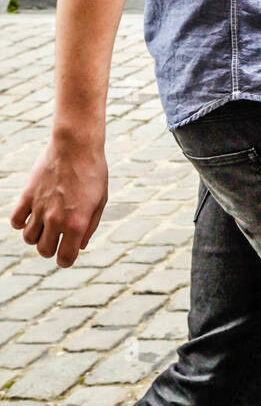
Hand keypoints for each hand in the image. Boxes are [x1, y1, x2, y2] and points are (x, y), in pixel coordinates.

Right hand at [10, 136, 107, 267]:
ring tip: (45, 222)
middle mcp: (56, 220)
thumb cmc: (93, 172)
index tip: (66, 254)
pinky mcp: (27, 195)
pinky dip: (21, 222)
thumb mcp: (100, 201)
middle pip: (44, 251)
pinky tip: (31, 214)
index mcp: (77, 223)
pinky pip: (16, 221)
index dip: (66, 260)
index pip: (65, 259)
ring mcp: (40, 208)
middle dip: (52, 248)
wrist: (77, 145)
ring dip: (37, 235)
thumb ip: (90, 226)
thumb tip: (80, 246)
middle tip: (57, 236)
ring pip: (28, 238)